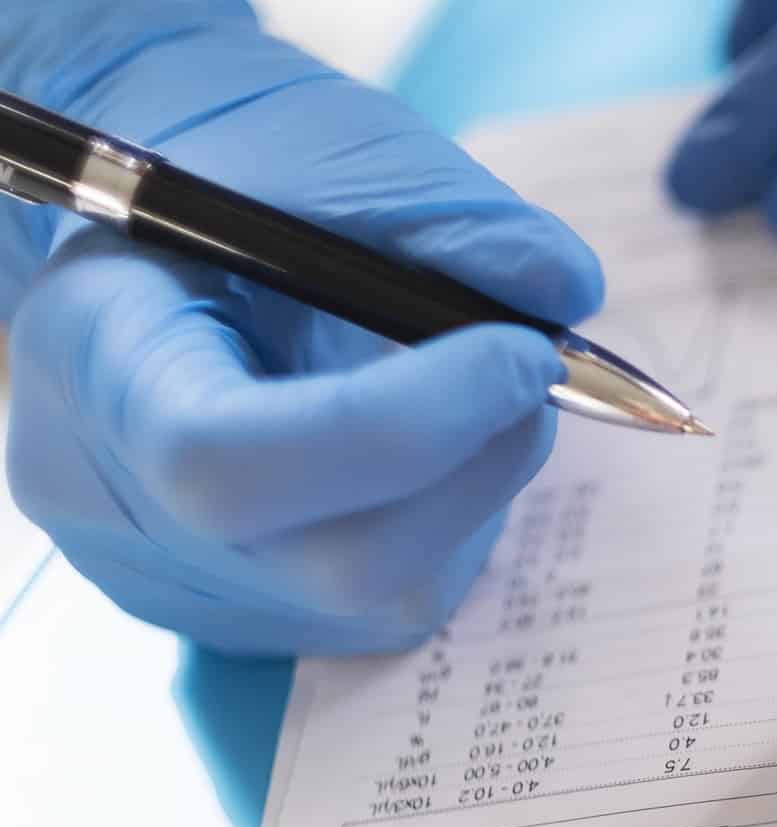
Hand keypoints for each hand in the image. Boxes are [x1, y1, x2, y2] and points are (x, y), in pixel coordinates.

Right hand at [1, 2, 603, 653]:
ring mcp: (179, 574)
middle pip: (335, 562)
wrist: (163, 212)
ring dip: (475, 488)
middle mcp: (117, 498)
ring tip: (467, 383)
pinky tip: (426, 435)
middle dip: (476, 466)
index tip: (520, 352)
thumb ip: (452, 219)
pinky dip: (446, 517)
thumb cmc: (236, 160)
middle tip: (534, 368)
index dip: (408, 424)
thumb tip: (563, 293)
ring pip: (383, 593)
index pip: (234, 462)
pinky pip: (387, 602)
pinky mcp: (247, 612)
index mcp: (97, 359)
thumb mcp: (332, 147)